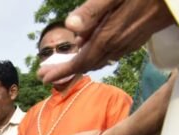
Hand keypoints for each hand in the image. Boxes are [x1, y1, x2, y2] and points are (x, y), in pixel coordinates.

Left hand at [38, 0, 174, 83]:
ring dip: (80, 64)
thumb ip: (91, 11)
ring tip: (63, 68)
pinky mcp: (136, 40)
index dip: (61, 71)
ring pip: (99, 60)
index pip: (79, 61)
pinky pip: (111, 54)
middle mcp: (117, 46)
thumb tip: (70, 27)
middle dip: (65, 71)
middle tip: (45, 75)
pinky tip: (91, 51)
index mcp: (108, 37)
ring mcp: (128, 44)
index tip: (43, 78)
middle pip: (87, 64)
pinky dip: (96, 56)